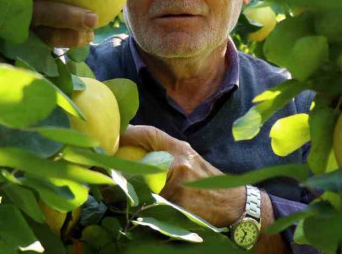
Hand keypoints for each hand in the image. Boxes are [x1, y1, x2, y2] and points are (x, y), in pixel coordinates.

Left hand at [120, 125, 244, 227]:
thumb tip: (136, 155)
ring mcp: (178, 182)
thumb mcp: (191, 161)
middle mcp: (179, 161)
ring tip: (117, 193)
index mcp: (181, 149)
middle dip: (121, 167)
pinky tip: (137, 209)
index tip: (113, 137)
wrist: (235, 205)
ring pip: (142, 184)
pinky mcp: (177, 202)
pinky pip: (152, 203)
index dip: (129, 133)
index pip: (150, 133)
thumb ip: (167, 156)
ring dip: (129, 190)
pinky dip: (143, 206)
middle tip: (107, 170)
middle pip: (139, 161)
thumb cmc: (210, 184)